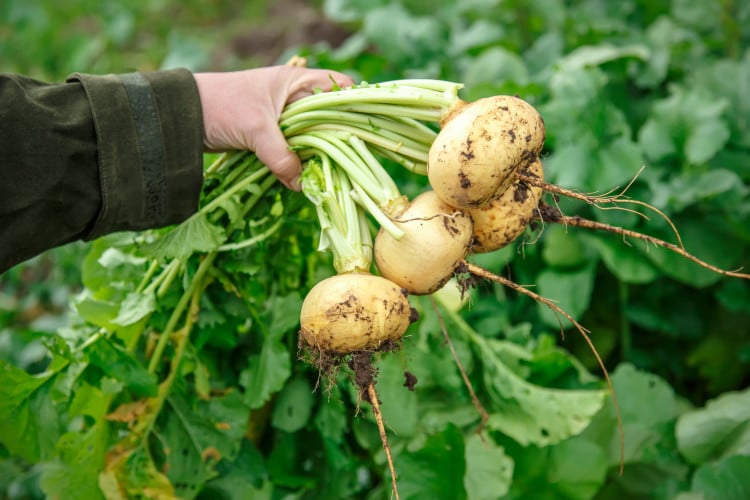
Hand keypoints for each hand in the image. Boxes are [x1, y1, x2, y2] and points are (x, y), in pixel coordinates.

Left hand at [194, 66, 353, 189]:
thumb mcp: (257, 130)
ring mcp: (284, 119)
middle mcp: (295, 98)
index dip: (354, 106)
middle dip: (337, 140)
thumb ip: (282, 157)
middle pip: (330, 119)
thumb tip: (302, 185)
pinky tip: (306, 177)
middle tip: (348, 162)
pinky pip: (295, 151)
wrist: (182, 117)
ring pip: (313, 138)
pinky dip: (299, 163)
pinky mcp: (272, 137)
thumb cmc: (222, 107)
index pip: (339, 88)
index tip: (363, 132)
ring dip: (316, 156)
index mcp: (297, 82)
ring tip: (328, 174)